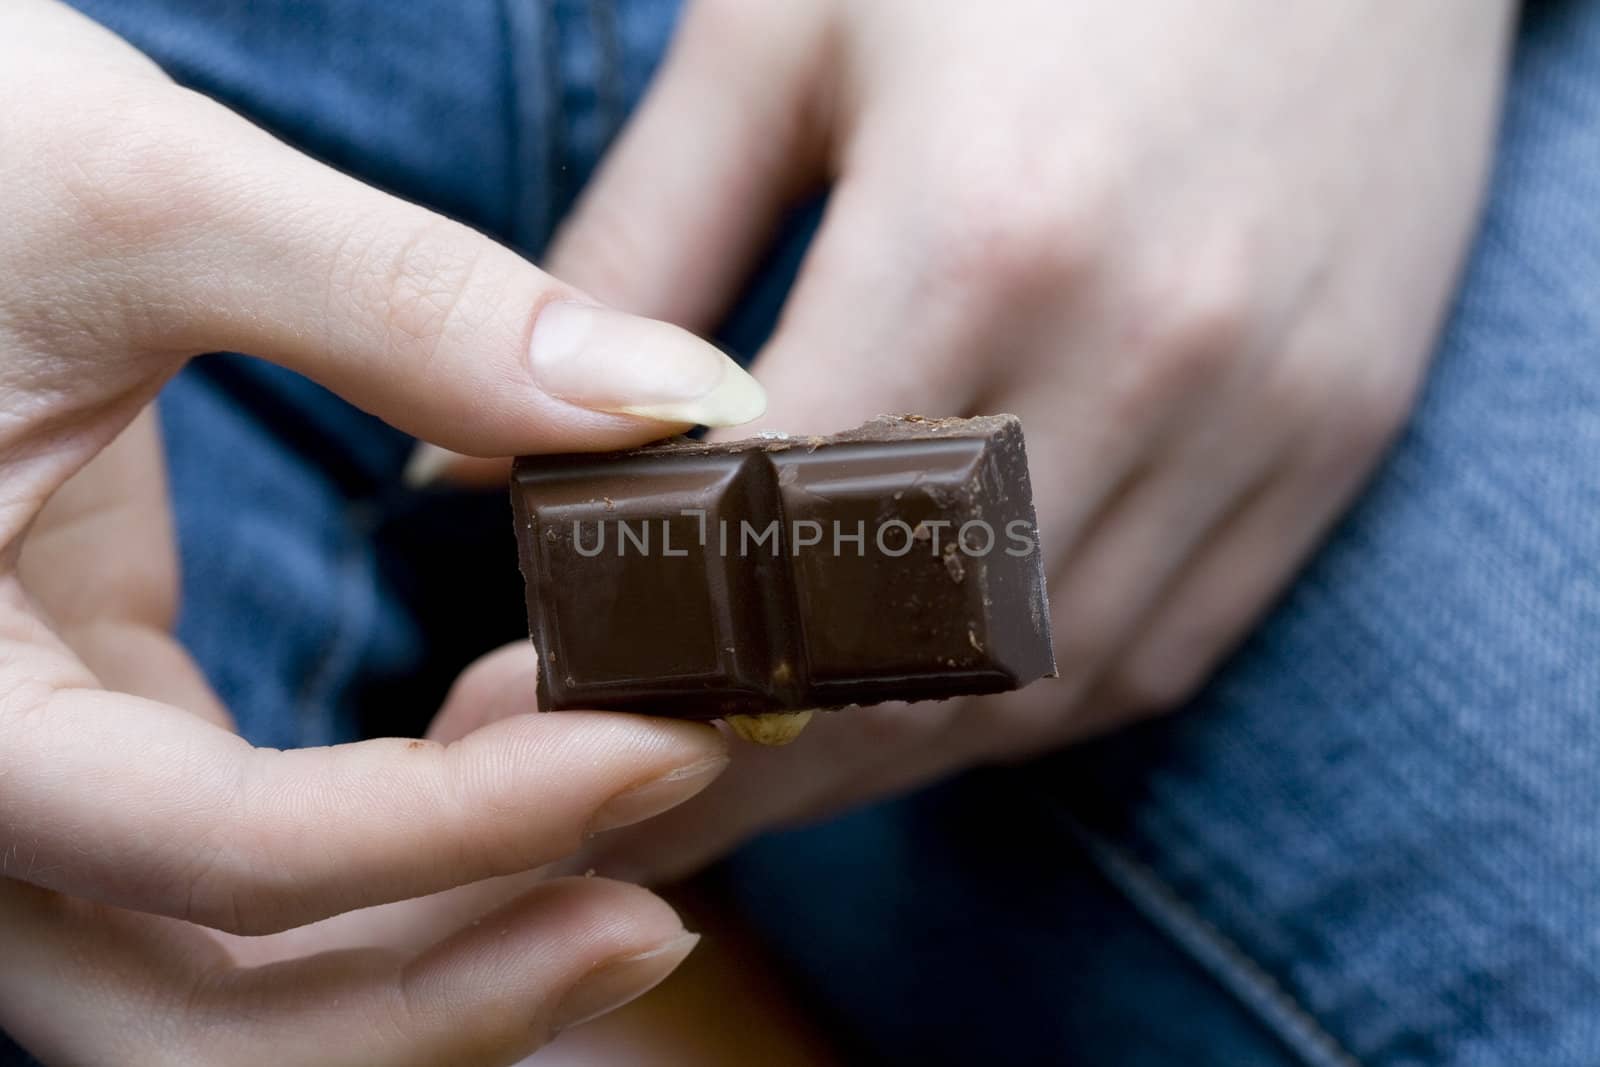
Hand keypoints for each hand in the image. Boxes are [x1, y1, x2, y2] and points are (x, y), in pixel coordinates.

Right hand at [0, 2, 766, 1060]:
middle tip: (647, 919)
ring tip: (623, 870)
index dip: (458, 832)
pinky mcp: (107, 721)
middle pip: (199, 1006)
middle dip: (444, 990)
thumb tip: (667, 398)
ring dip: (432, 955)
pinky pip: (244, 864)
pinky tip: (529, 759)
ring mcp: (39, 766)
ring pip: (222, 970)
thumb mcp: (136, 196)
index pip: (215, 851)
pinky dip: (399, 854)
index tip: (654, 748)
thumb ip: (399, 302)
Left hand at [535, 0, 1515, 881]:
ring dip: (867, 760)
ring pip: (1028, 690)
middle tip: (609, 791)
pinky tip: (922, 707)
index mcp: (980, 228)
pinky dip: (1015, 709)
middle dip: (726, 759)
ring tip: (744, 776)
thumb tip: (471, 472)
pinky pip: (1155, 651)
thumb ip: (631, 256)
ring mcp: (1264, 411)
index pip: (763, 539)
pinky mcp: (1333, 435)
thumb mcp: (786, 36)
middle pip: (894, 659)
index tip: (508, 714)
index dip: (621, 656)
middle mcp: (1141, 351)